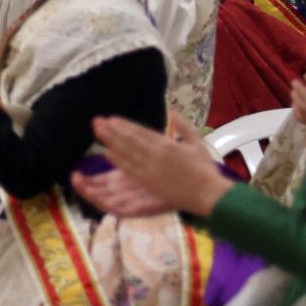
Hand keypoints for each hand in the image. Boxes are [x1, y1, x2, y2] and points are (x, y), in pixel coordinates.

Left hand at [88, 113, 235, 218]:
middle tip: (97, 121)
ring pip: (127, 154)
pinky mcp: (150, 184)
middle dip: (112, 131)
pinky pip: (131, 170)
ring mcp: (152, 171)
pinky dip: (119, 161)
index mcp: (168, 146)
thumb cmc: (205, 169)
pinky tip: (108, 153)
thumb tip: (172, 111)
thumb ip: (184, 126)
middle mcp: (157, 156)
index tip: (112, 118)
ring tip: (98, 133)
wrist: (209, 194)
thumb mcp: (198, 143)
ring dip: (111, 143)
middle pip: (130, 141)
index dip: (125, 125)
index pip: (142, 133)